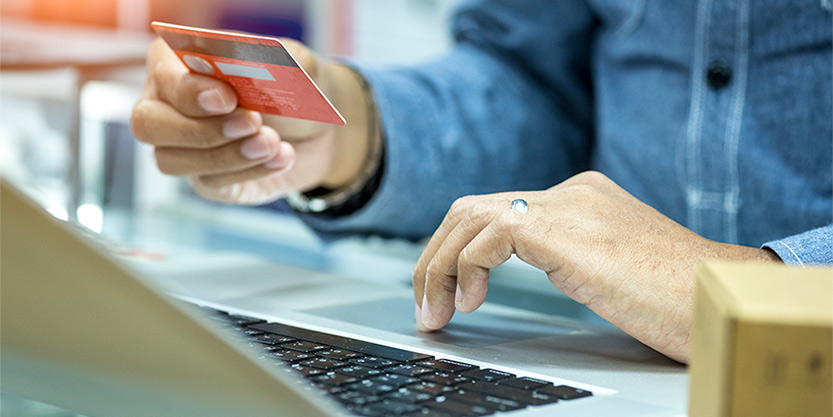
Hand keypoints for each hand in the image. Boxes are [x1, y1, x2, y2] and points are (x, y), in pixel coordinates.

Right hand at [130, 37, 375, 204]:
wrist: (320, 129)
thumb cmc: (295, 85)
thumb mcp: (293, 64)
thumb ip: (270, 62)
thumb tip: (245, 68)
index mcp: (179, 61)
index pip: (164, 76)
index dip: (191, 91)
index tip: (229, 98)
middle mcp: (168, 104)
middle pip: (147, 124)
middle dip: (200, 129)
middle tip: (253, 123)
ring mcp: (182, 146)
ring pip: (171, 161)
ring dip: (227, 155)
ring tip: (273, 142)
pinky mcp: (205, 179)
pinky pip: (209, 183)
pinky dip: (250, 172)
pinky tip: (282, 157)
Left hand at [413, 171, 779, 362]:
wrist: (721, 299)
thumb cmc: (677, 297)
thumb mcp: (608, 269)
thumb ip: (568, 257)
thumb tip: (516, 274)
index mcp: (580, 198)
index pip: (495, 210)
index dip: (456, 250)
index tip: (445, 291)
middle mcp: (571, 194)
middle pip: (471, 209)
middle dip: (435, 257)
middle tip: (426, 305)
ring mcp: (569, 208)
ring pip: (470, 217)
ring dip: (439, 267)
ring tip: (437, 312)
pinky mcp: (566, 232)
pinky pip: (488, 237)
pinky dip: (466, 268)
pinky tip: (471, 302)